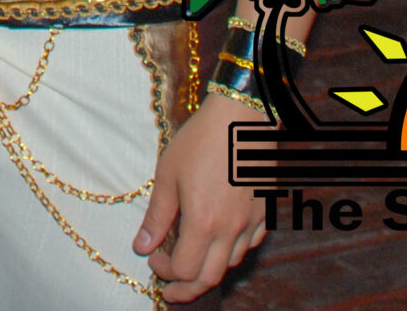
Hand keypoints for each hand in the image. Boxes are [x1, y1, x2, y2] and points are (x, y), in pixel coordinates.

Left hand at [135, 96, 267, 302]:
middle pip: (209, 277)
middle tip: (171, 289)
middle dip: (187, 289)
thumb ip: (157, 217)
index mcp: (203, 223)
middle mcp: (230, 229)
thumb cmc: (200, 141)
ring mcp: (250, 222)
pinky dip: (233, 252)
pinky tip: (220, 241)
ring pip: (230, 263)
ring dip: (209, 269)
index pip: (185, 270)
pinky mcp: (264, 212)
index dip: (165, 272)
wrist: (240, 117)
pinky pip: (250, 244)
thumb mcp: (167, 175)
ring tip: (192, 262)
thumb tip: (142, 246)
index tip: (153, 258)